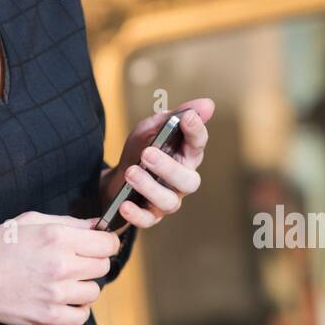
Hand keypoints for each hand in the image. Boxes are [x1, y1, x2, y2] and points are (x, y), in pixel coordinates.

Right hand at [0, 211, 121, 324]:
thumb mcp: (30, 221)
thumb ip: (68, 222)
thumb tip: (96, 225)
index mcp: (58, 237)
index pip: (107, 243)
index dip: (105, 241)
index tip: (98, 244)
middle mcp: (61, 264)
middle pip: (103, 266)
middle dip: (94, 261)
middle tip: (77, 260)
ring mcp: (55, 293)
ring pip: (94, 291)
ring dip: (84, 285)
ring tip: (66, 280)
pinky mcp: (48, 316)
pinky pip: (81, 315)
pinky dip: (77, 308)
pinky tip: (64, 299)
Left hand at [102, 98, 214, 230]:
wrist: (117, 178)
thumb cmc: (141, 151)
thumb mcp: (152, 129)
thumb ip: (173, 117)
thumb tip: (208, 104)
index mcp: (186, 156)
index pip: (198, 144)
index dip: (196, 130)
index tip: (187, 117)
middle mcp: (182, 181)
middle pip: (188, 180)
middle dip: (168, 167)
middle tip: (147, 153)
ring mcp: (168, 200)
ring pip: (169, 201)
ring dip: (149, 187)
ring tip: (131, 172)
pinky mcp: (150, 216)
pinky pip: (147, 220)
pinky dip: (136, 214)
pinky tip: (125, 204)